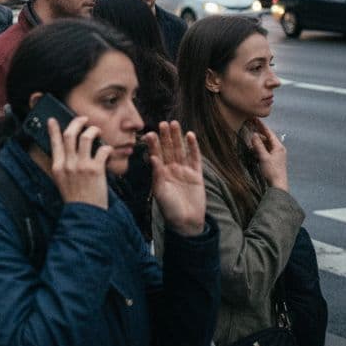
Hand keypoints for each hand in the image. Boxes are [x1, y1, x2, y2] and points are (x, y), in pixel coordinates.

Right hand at [46, 116, 110, 208]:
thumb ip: (64, 167)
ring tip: (97, 131)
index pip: (54, 142)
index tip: (52, 120)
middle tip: (83, 119)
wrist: (85, 215)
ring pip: (86, 137)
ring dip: (93, 130)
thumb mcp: (62, 182)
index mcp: (58, 167)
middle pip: (70, 134)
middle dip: (77, 123)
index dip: (53, 129)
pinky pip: (102, 150)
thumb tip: (69, 152)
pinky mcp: (96, 170)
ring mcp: (81, 166)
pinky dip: (106, 148)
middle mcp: (68, 164)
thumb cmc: (76, 200)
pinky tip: (108, 151)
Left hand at [145, 121, 205, 235]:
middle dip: (165, 137)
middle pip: (168, 149)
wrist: (186, 222)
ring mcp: (184, 171)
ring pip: (180, 150)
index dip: (153, 144)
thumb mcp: (160, 192)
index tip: (149, 133)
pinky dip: (193, 147)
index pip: (156, 155)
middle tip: (162, 123)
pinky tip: (190, 135)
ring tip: (174, 124)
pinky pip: (195, 158)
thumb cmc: (169, 209)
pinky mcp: (196, 175)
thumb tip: (152, 157)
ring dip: (177, 138)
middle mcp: (171, 170)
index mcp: (160, 173)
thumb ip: (157, 175)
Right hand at [249, 118, 288, 190]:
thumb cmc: (272, 171)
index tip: (255, 119)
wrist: (278, 185)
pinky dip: (259, 150)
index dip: (261, 126)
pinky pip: (266, 151)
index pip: (269, 133)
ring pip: (266, 145)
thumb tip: (253, 134)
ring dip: (258, 144)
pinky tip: (253, 152)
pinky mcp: (274, 160)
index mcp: (278, 147)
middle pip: (267, 139)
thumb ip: (258, 145)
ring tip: (250, 143)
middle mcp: (279, 149)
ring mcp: (277, 155)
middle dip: (258, 135)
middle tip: (249, 130)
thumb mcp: (263, 157)